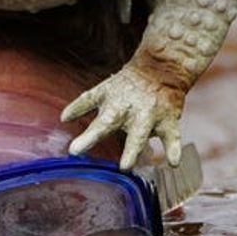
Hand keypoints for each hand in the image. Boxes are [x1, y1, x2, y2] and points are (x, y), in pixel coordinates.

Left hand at [62, 65, 184, 169]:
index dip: (75, 114)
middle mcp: (127, 109)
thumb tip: (63, 119)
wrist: (163, 69)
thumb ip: (84, 105)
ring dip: (132, 150)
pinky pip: (172, 137)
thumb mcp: (103, 91)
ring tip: (125, 167)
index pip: (89, 106)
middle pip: (108, 121)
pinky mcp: (168, 121)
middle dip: (92, 136)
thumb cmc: (128, 85)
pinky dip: (173, 149)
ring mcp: (148, 115)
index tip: (67, 141)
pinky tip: (173, 163)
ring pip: (140, 134)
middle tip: (76, 150)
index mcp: (110, 102)